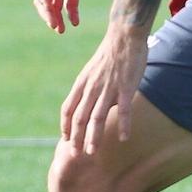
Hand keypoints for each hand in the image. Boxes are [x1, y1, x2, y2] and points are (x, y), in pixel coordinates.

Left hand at [60, 24, 148, 153]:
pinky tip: (124, 138)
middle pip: (79, 118)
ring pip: (97, 118)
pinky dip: (124, 125)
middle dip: (75, 138)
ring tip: (91, 152)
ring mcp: (108, 88)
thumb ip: (87, 89)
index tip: (65, 140)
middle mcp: (91, 88)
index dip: (65, 126)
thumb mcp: (91, 72)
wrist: (123, 36)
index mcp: (82, 84)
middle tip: (76, 155)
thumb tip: (85, 104)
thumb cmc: (108, 54)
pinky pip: (124, 110)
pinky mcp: (125, 87)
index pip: (68, 109)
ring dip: (93, 137)